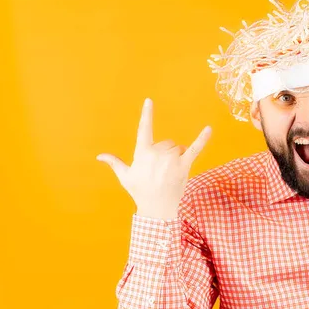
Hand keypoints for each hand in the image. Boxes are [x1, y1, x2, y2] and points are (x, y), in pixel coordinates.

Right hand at [96, 98, 211, 217]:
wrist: (157, 208)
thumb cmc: (140, 191)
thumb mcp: (125, 176)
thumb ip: (115, 163)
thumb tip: (99, 156)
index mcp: (142, 153)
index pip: (144, 129)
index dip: (147, 114)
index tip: (149, 100)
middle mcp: (157, 153)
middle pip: (167, 142)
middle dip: (166, 153)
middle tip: (162, 171)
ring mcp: (171, 159)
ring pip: (179, 147)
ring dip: (177, 156)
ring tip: (171, 172)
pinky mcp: (184, 165)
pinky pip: (195, 148)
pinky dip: (203, 138)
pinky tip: (209, 129)